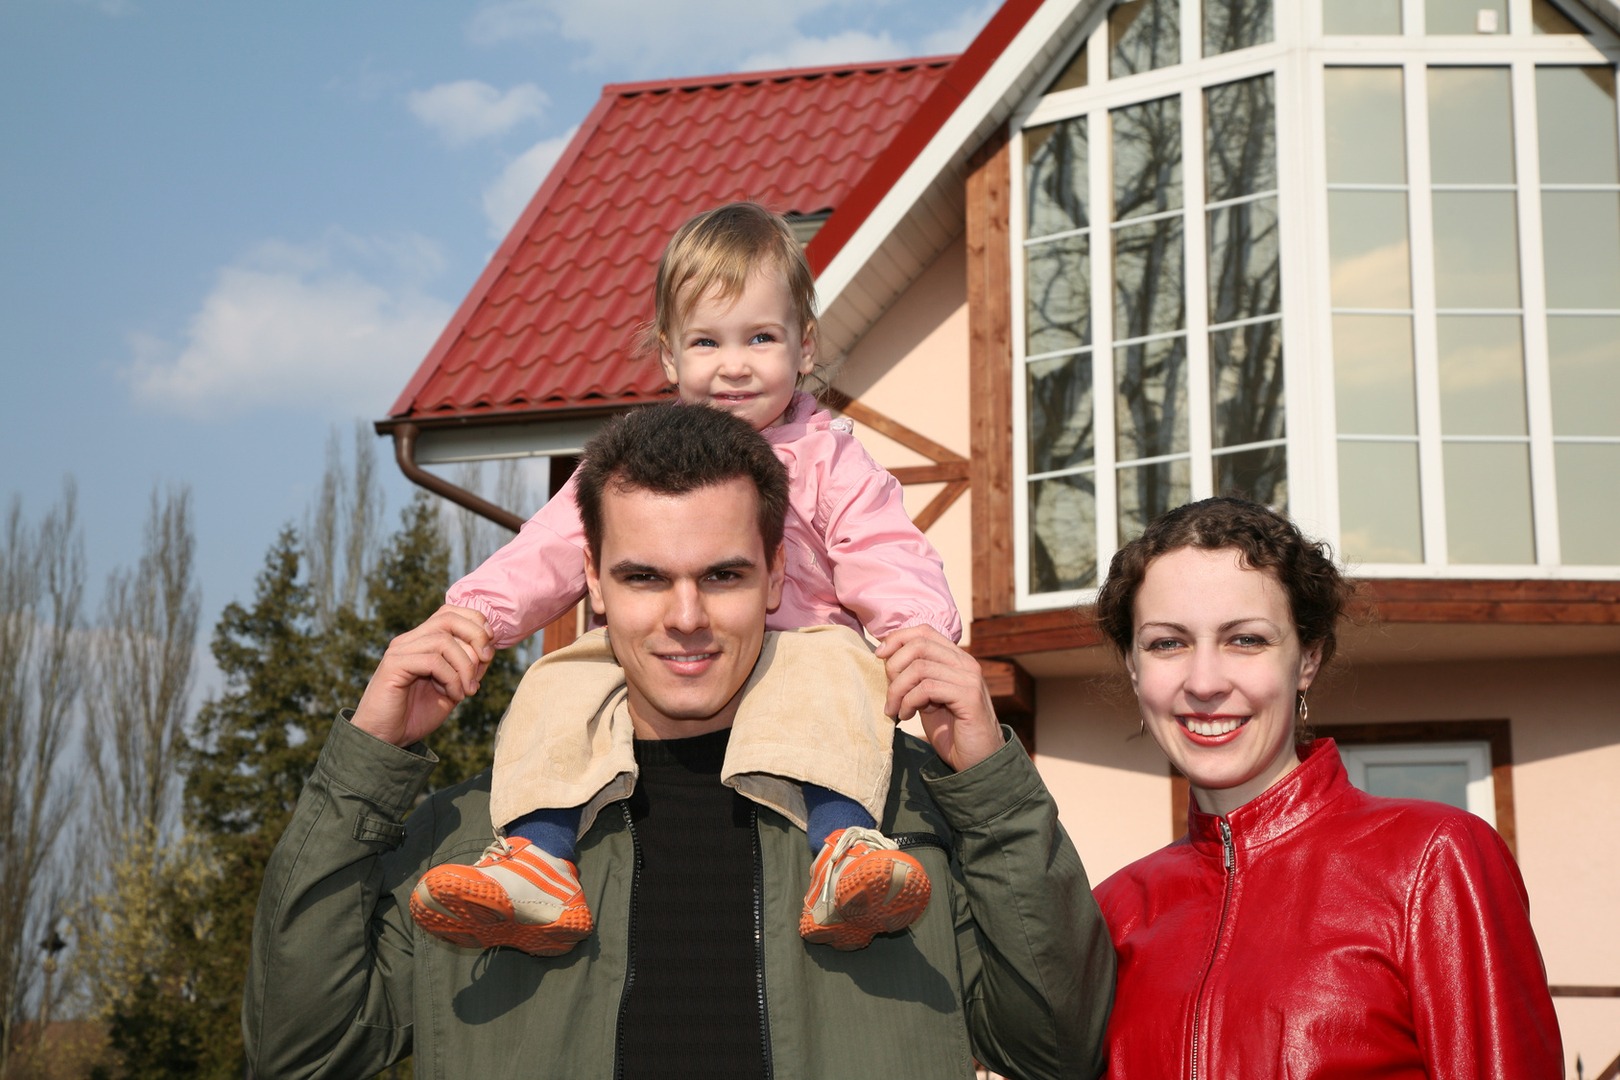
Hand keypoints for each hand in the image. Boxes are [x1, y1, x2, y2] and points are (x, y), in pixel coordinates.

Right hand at [351, 605, 493, 747]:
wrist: (386, 739)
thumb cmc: (417, 714)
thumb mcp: (452, 688)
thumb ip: (468, 668)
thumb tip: (488, 650)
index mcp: (421, 642)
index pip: (449, 613)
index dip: (475, 623)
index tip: (489, 649)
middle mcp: (409, 641)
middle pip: (448, 619)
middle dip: (476, 637)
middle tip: (486, 662)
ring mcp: (399, 651)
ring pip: (443, 640)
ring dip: (465, 666)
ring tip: (467, 690)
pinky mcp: (394, 665)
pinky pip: (433, 661)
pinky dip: (452, 678)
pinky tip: (454, 696)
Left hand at [875, 626, 1003, 772]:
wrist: (977, 760)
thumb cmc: (950, 730)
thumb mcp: (927, 698)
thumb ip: (915, 677)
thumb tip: (885, 658)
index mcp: (956, 659)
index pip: (924, 631)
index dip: (897, 638)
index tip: (878, 656)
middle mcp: (966, 663)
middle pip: (919, 645)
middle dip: (894, 667)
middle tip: (889, 694)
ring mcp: (969, 678)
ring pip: (919, 667)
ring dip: (897, 690)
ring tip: (894, 710)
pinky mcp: (969, 696)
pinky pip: (928, 688)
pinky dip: (909, 702)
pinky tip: (906, 717)